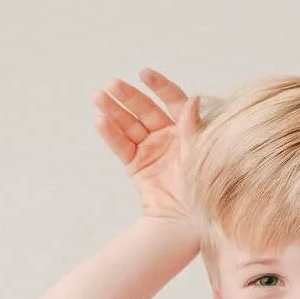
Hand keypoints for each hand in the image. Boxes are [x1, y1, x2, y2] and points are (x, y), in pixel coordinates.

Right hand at [92, 67, 204, 224]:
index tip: (144, 73)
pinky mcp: (137, 166)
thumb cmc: (202, 192)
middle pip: (145, 110)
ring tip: (98, 97)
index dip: (160, 86)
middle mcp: (168, 138)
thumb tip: (194, 97)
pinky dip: (110, 134)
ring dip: (113, 110)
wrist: (187, 225)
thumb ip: (192, 128)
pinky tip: (100, 121)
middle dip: (128, 96)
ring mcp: (151, 151)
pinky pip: (122, 146)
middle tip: (111, 84)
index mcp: (187, 131)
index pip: (173, 101)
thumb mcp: (200, 156)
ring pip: (129, 125)